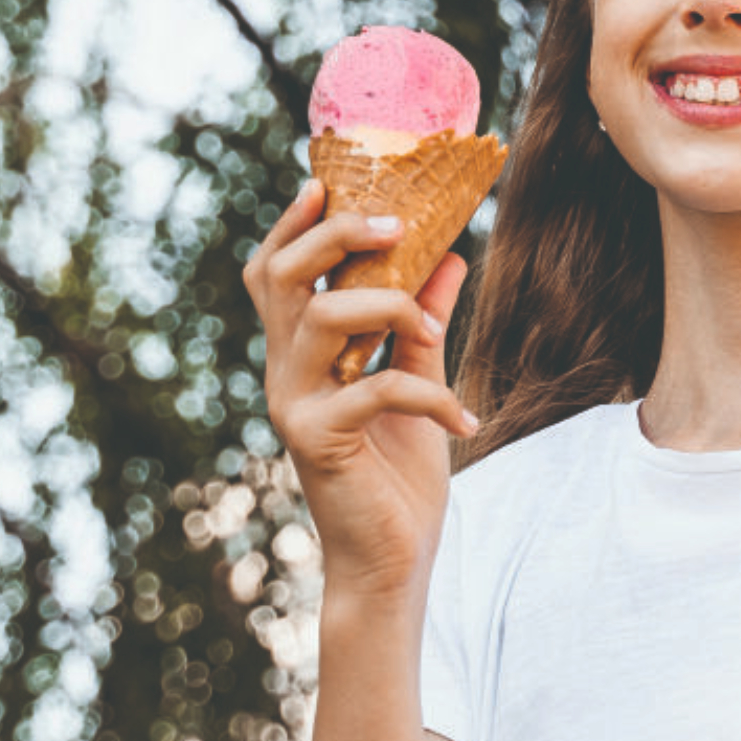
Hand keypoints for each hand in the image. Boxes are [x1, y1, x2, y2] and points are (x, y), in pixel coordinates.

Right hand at [241, 178, 478, 604]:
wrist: (392, 560)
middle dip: (334, 235)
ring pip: (322, 317)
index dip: (292, 224)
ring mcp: (296, 405)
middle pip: (282, 276)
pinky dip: (431, 394)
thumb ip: (423, 319)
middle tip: (395, 225)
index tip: (324, 181)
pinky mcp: (319, 442)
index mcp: (301, 352)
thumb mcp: (418, 378)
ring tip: (434, 329)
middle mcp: (285, 372)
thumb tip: (450, 252)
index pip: (274, 271)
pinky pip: (376, 388)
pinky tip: (465, 419)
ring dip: (391, 307)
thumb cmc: (399, 472)